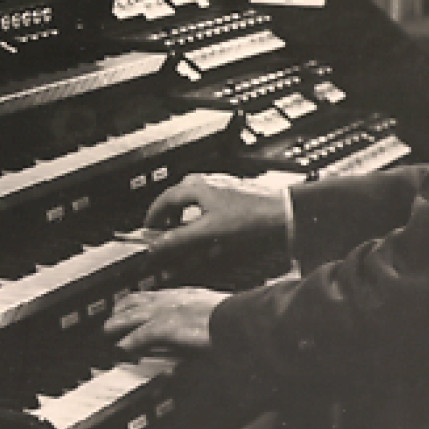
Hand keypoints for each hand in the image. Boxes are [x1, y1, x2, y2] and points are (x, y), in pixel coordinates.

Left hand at [103, 287, 227, 352]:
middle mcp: (174, 299)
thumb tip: (193, 331)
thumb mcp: (214, 313)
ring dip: (118, 324)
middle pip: (138, 300)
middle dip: (122, 309)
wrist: (241, 320)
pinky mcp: (168, 326)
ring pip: (133, 314)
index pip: (155, 294)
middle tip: (111, 319)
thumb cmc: (235, 319)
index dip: (138, 300)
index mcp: (186, 295)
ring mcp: (169, 311)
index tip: (128, 305)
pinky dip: (130, 342)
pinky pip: (141, 334)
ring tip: (107, 332)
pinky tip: (122, 348)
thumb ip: (200, 317)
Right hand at [127, 172, 288, 253]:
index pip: (164, 199)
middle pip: (176, 198)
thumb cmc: (249, 217)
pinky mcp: (228, 196)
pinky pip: (202, 204)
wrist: (280, 214)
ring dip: (181, 216)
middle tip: (161, 232)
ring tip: (180, 230)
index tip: (147, 229)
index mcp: (196, 188)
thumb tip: (158, 244)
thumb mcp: (208, 231)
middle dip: (166, 216)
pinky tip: (203, 228)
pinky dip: (195, 216)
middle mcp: (205, 184)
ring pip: (189, 200)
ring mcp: (217, 189)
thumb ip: (180, 238)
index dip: (153, 216)